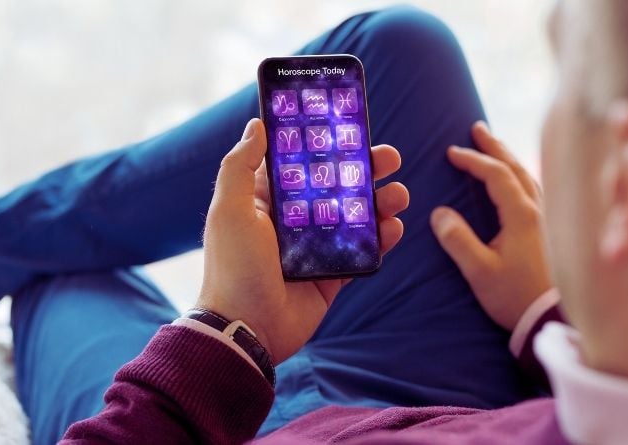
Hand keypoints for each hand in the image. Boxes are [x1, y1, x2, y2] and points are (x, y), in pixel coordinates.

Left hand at [197, 118, 408, 363]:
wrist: (245, 330)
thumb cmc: (232, 268)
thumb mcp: (229, 209)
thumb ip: (240, 165)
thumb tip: (257, 124)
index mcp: (268, 201)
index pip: (303, 164)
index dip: (327, 146)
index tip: (351, 127)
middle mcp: (294, 221)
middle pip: (338, 187)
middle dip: (366, 170)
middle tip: (391, 157)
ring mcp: (316, 249)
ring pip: (357, 217)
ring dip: (382, 202)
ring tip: (398, 194)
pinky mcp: (333, 276)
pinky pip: (363, 253)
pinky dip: (382, 239)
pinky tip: (394, 227)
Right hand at [430, 122, 552, 329]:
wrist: (552, 319)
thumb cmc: (516, 296)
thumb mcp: (480, 271)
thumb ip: (458, 240)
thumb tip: (439, 213)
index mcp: (521, 214)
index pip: (495, 175)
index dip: (473, 160)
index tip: (451, 152)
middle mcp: (539, 210)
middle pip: (516, 168)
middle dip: (495, 147)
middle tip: (477, 129)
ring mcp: (549, 219)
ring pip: (528, 177)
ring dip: (509, 159)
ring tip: (495, 148)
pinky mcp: (552, 231)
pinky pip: (534, 190)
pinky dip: (519, 176)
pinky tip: (516, 182)